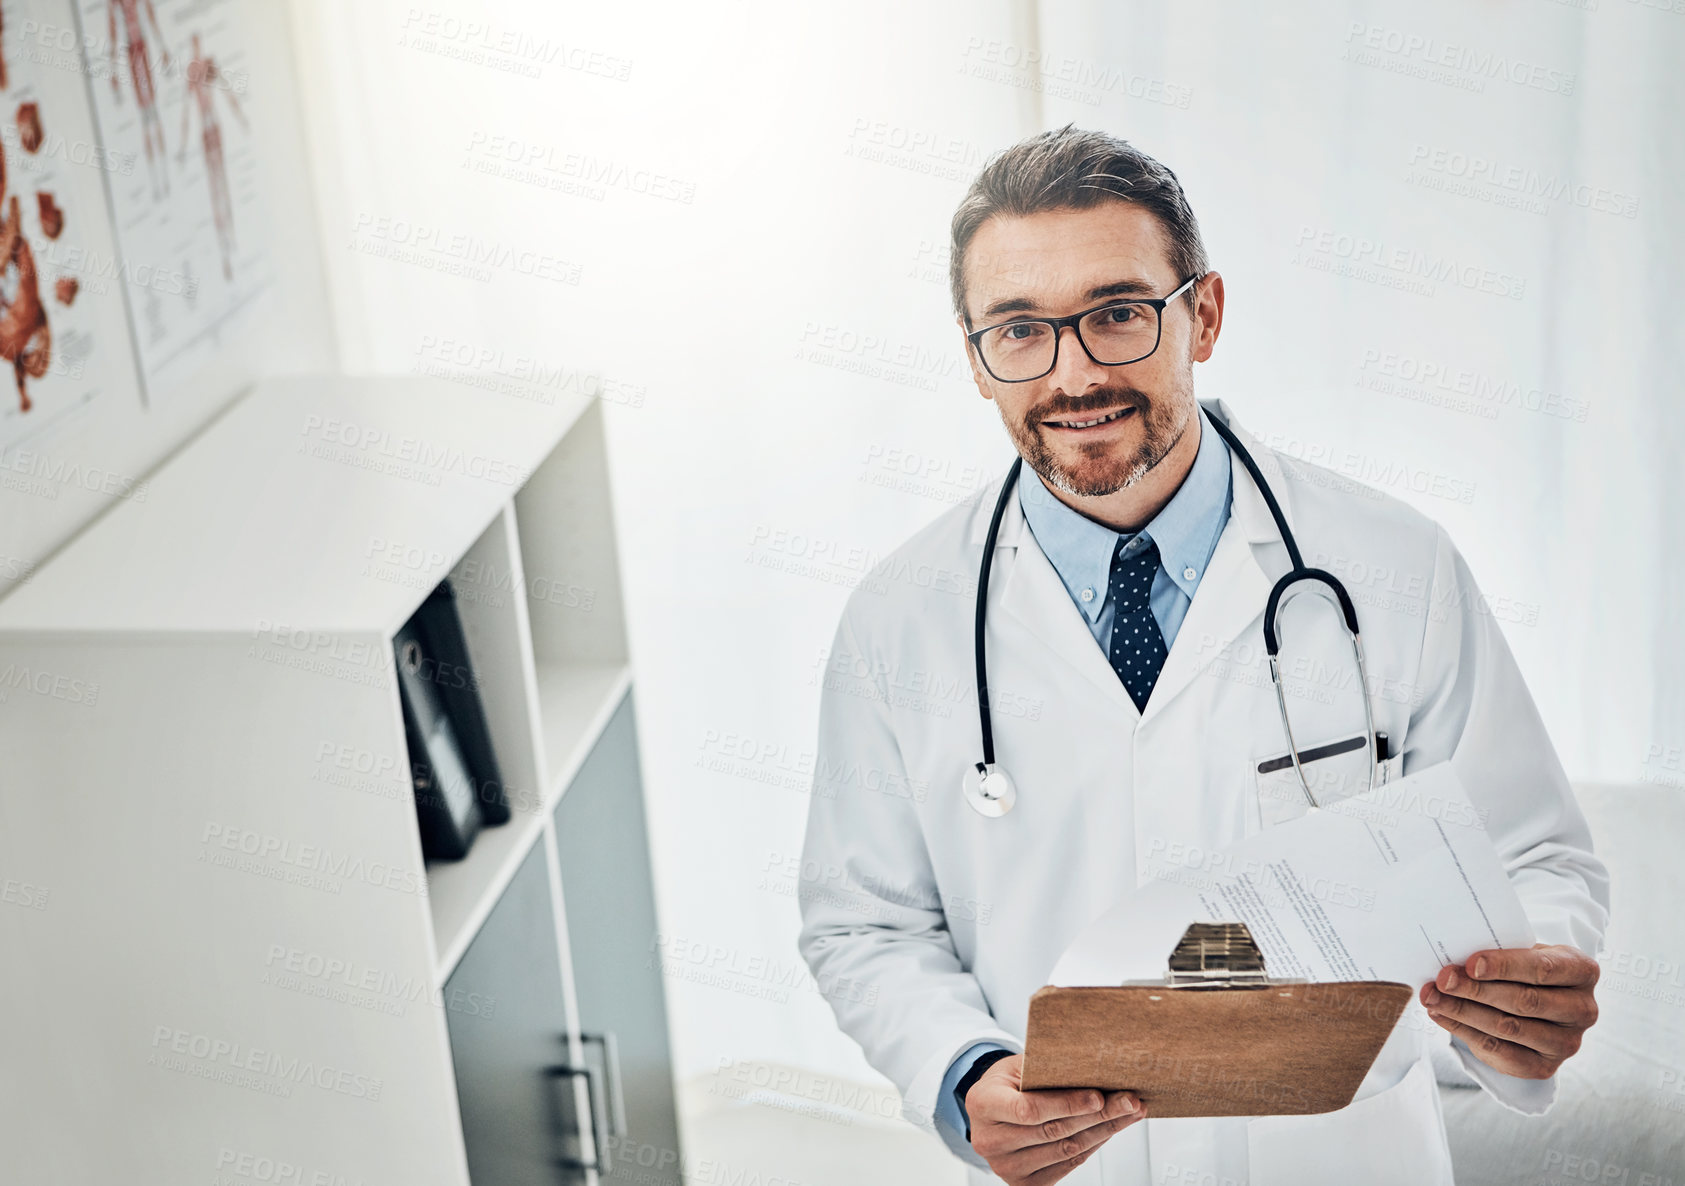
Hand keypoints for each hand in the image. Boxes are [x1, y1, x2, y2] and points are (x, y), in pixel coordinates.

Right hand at [964, 1053, 1146, 1184]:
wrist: (991, 1109)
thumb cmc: (1007, 1082)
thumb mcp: (1017, 1065)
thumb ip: (1045, 1069)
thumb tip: (1093, 1068)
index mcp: (982, 1104)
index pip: (1029, 1109)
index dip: (1067, 1104)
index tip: (1099, 1096)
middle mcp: (989, 1141)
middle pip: (1054, 1131)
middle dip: (1098, 1115)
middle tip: (1129, 1101)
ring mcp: (1005, 1167)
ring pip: (1066, 1150)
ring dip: (1103, 1131)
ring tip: (1128, 1113)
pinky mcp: (1023, 1183)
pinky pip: (1067, 1164)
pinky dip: (1093, 1146)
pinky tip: (1109, 1129)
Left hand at [1420, 942, 1599, 1079]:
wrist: (1540, 998)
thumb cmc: (1526, 967)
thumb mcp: (1523, 951)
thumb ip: (1499, 954)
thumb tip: (1454, 963)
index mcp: (1582, 971)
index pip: (1543, 969)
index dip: (1505, 966)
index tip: (1471, 963)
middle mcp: (1583, 1009)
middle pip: (1524, 1001)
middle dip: (1476, 990)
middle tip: (1443, 980)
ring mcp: (1567, 1043)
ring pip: (1509, 1028)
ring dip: (1463, 1011)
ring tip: (1433, 997)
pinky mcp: (1545, 1066)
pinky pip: (1499, 1052)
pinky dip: (1464, 1031)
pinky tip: (1441, 1015)